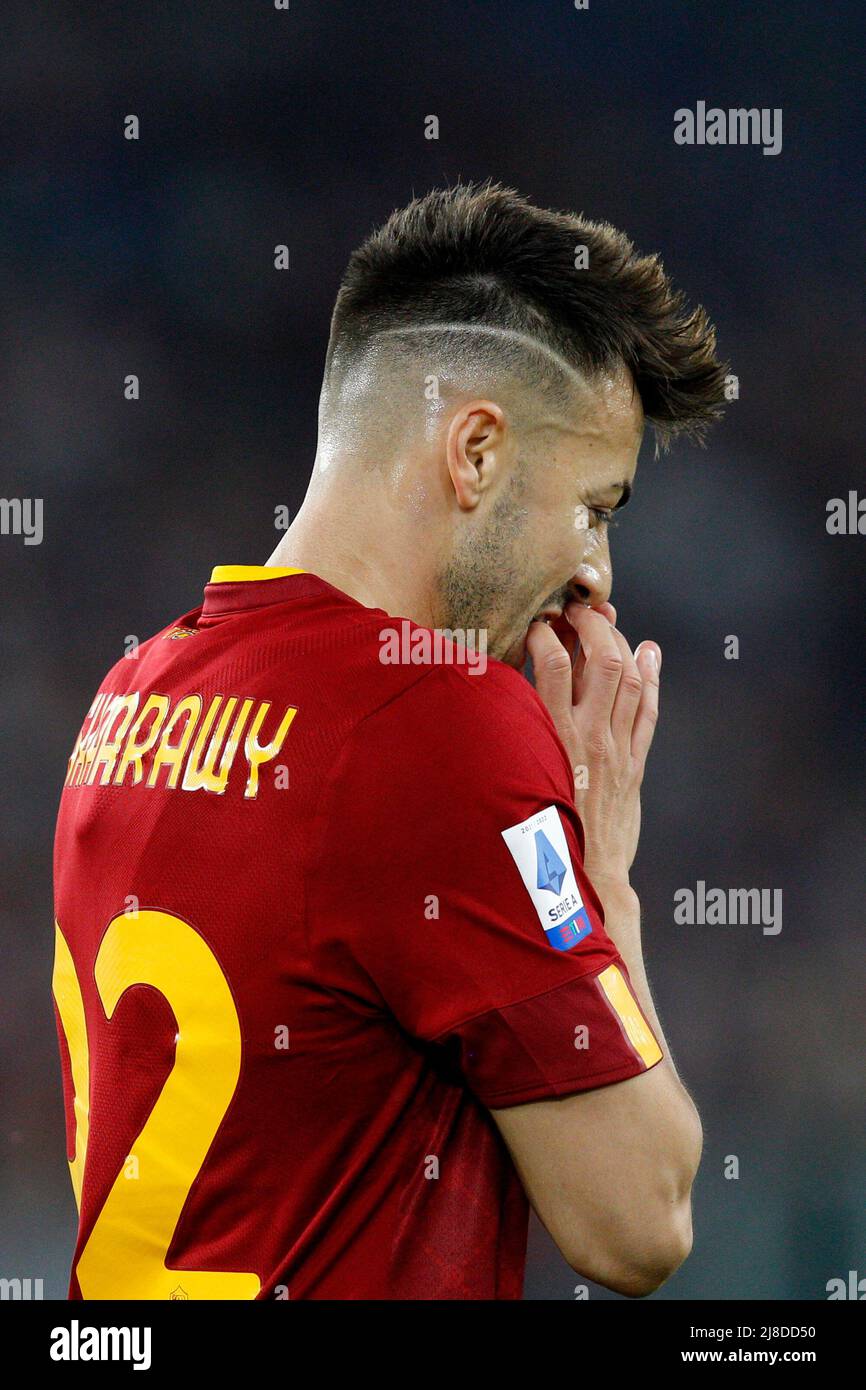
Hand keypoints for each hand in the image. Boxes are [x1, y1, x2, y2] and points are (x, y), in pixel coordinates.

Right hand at [525, 602, 660, 890]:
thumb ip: (509, 737)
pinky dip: (651, 678)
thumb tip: (488, 702)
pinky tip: (649, 653)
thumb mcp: (512, 778)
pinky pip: (648, 711)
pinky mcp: (633, 766)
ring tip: (610, 622)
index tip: (538, 624)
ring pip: (629, 679)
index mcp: (550, 738)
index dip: (546, 634)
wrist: (581, 878)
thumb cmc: (532, 833)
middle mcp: (587, 737)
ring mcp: (615, 749)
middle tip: (579, 611)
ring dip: (621, 643)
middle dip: (593, 626)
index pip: (553, 665)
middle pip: (601, 660)